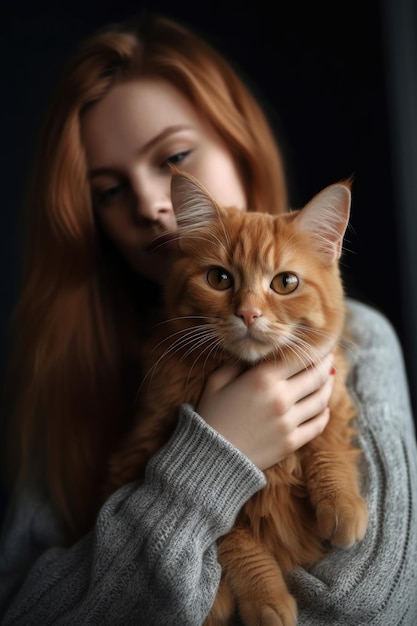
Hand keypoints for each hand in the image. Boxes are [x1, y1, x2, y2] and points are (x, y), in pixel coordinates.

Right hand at [196, 354, 334, 470]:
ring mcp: (288, 422)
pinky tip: (324, 408)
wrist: (210, 456)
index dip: (314, 348)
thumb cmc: (211, 415)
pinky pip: (317, 425)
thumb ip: (239, 364)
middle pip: (316, 376)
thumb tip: (258, 354)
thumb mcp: (218, 381)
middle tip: (329, 357)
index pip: (300, 357)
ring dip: (328, 386)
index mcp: (263, 379)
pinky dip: (324, 414)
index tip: (320, 343)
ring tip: (328, 379)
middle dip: (326, 363)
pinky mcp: (291, 442)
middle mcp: (280, 398)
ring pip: (321, 399)